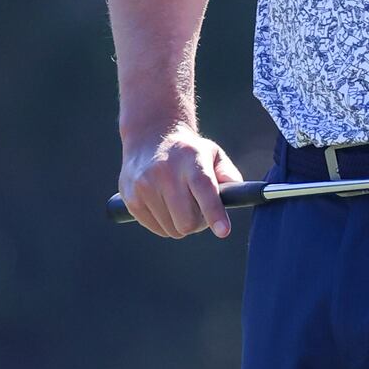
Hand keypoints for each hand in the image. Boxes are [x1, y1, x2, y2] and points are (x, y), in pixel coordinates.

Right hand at [118, 122, 243, 238]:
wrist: (150, 137)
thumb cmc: (189, 152)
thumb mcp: (213, 154)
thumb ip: (228, 176)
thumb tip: (237, 196)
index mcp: (191, 160)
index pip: (205, 191)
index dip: (214, 213)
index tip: (223, 231)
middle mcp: (165, 172)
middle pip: (188, 222)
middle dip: (199, 223)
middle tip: (199, 210)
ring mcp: (145, 186)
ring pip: (172, 229)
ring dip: (180, 223)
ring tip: (179, 203)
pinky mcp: (131, 198)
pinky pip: (156, 229)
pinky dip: (164, 224)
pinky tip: (163, 204)